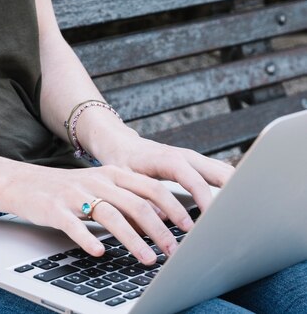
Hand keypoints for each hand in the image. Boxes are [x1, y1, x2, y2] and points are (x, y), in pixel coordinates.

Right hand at [10, 160, 205, 264]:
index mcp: (112, 174)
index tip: (190, 228)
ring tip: (148, 260)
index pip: (150, 188)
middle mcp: (97, 181)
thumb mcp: (101, 185)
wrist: (25, 183)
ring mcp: (75, 194)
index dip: (173, 207)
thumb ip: (129, 196)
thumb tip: (165, 215)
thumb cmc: (68, 189)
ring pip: (111, 216)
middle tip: (175, 252)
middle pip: (136, 204)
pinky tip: (100, 252)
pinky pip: (74, 225)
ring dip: (133, 240)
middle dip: (159, 230)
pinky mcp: (55, 209)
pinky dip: (88, 239)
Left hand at [86, 124, 234, 212]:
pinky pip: (222, 174)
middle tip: (241, 221)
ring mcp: (195, 159)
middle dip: (234, 195)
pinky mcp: (199, 165)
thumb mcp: (126, 180)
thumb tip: (161, 223)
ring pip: (226, 172)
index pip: (195, 180)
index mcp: (169, 159)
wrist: (122, 144)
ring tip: (245, 217)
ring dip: (237, 192)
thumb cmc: (123, 162)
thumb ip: (141, 198)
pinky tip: (238, 207)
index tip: (214, 221)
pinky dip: (232, 189)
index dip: (206, 200)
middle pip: (220, 173)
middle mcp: (187, 156)